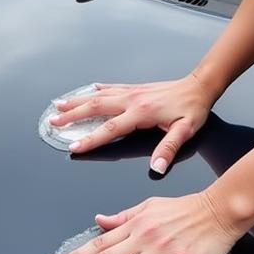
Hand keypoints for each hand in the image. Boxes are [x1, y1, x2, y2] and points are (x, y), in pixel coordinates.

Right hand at [51, 72, 219, 172]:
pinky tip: (89, 89)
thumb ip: (169, 149)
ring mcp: (133, 92)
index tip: (73, 146)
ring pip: (100, 95)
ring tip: (59, 105)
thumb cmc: (193, 109)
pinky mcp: (137, 88)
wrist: (200, 85)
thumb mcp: (185, 131)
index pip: (111, 128)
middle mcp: (133, 100)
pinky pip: (113, 87)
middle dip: (73, 115)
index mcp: (142, 112)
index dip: (91, 139)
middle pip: (97, 107)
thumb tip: (157, 167)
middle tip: (53, 122)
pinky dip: (98, 89)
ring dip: (79, 100)